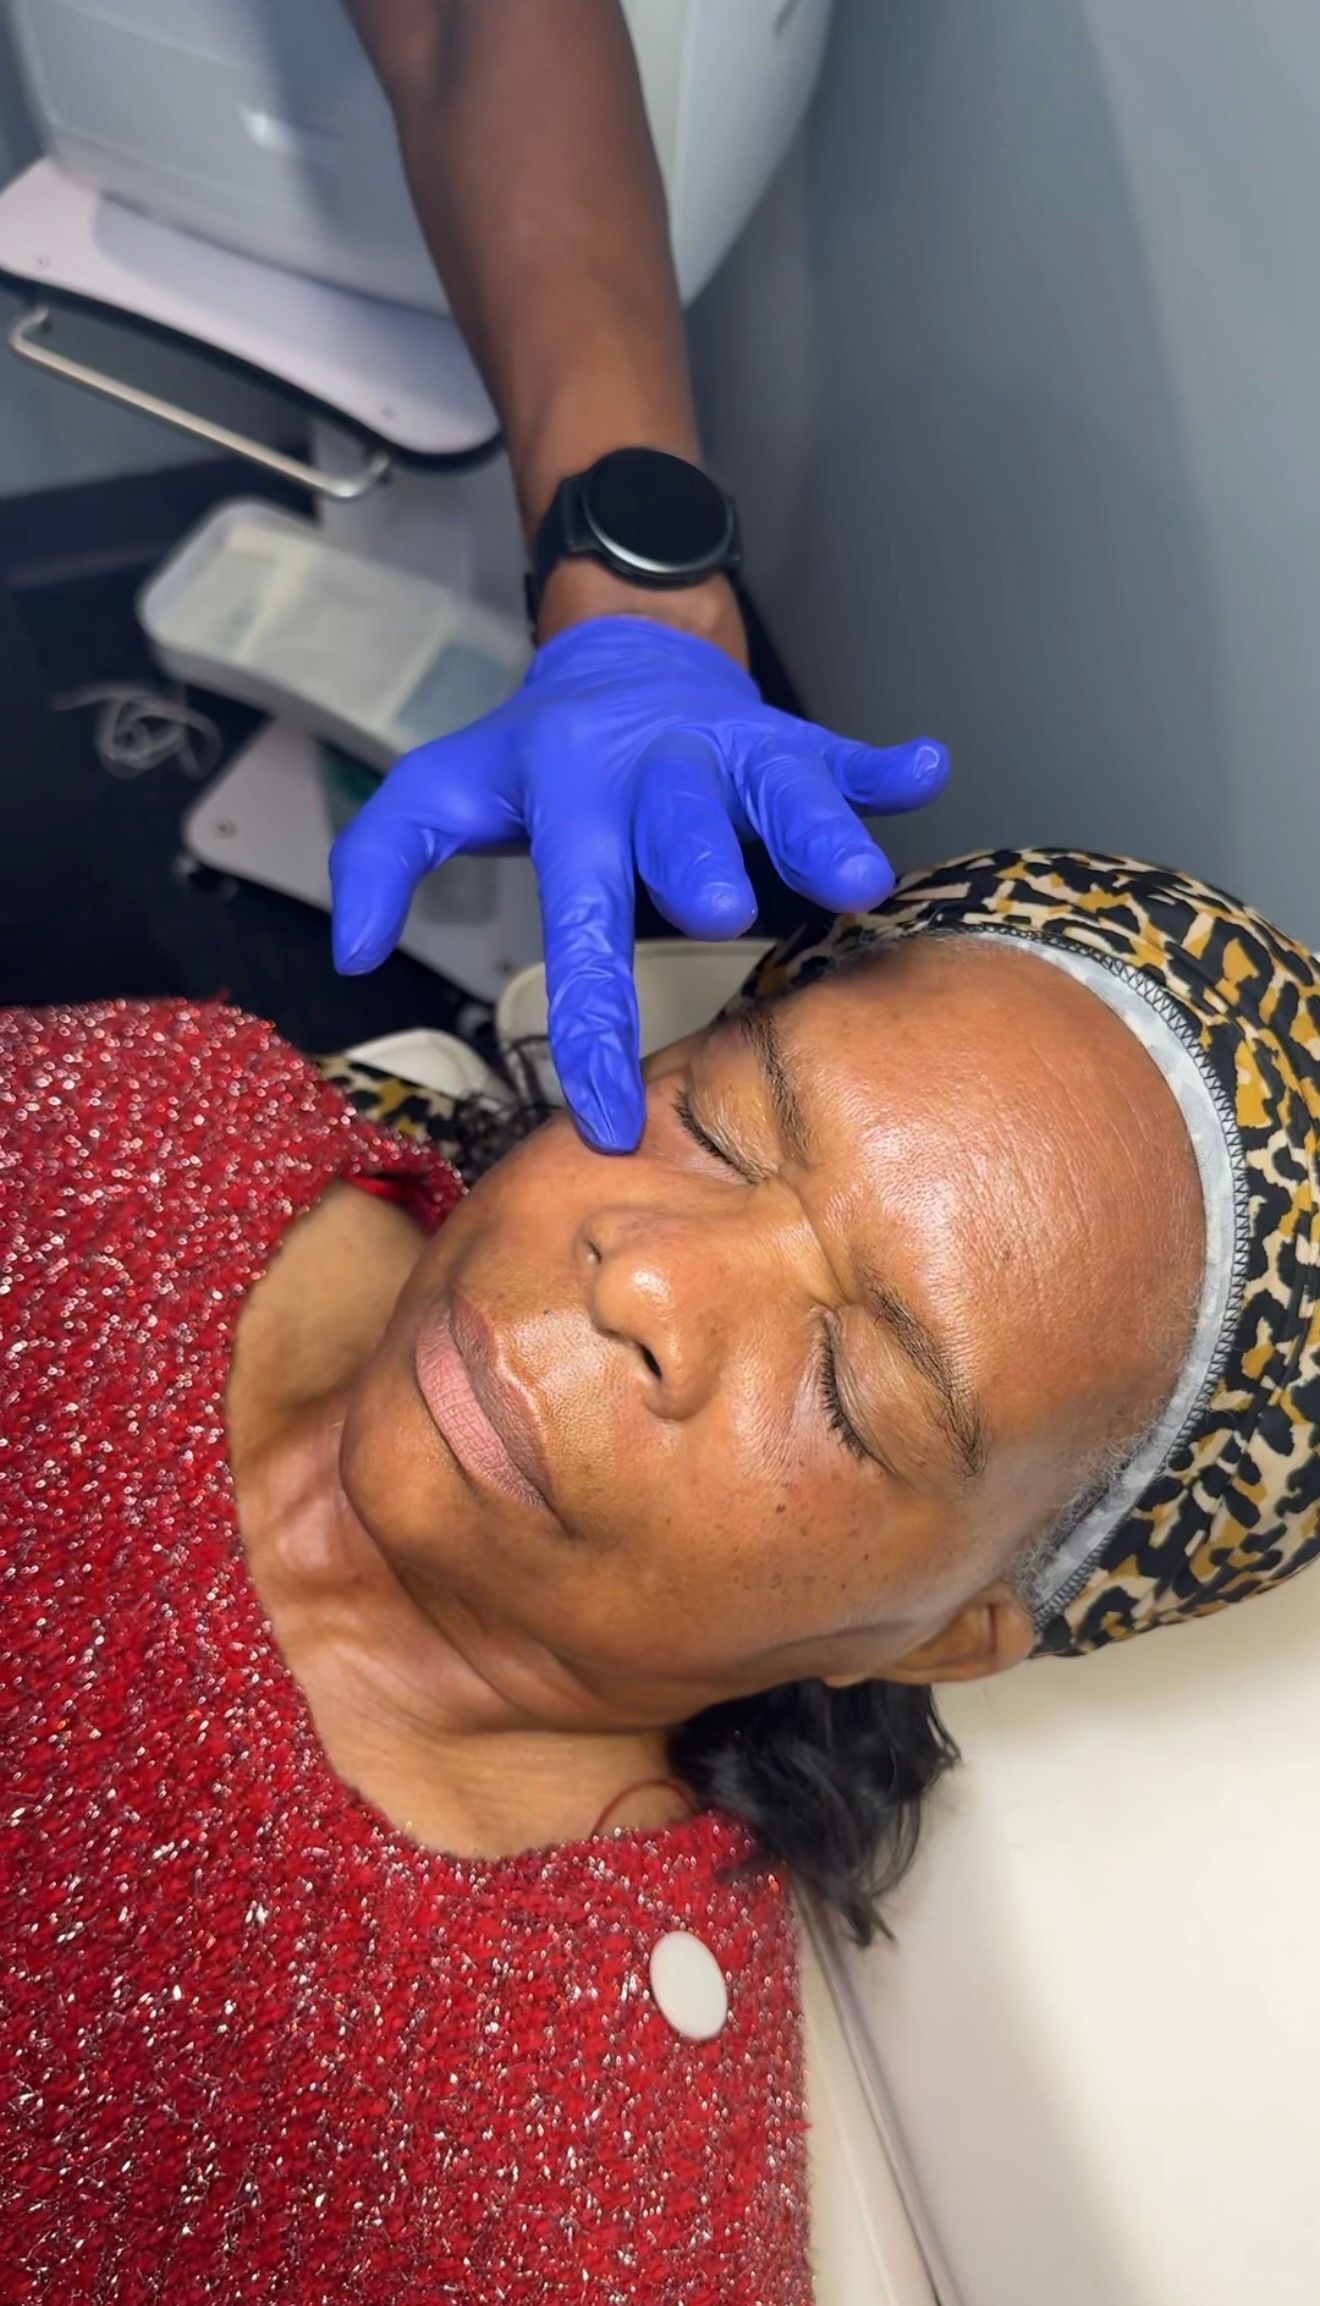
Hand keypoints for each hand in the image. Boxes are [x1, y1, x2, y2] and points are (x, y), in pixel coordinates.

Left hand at [330, 614, 947, 1150]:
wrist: (623, 650)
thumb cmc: (539, 753)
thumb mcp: (444, 789)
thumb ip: (382, 859)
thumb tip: (351, 952)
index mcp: (570, 795)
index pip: (576, 922)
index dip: (590, 1022)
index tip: (607, 1115)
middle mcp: (654, 773)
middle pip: (677, 824)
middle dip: (697, 862)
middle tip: (713, 910)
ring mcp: (731, 752)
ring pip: (776, 787)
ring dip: (813, 826)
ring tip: (853, 876)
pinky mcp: (791, 739)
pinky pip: (843, 752)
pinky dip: (885, 767)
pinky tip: (922, 771)